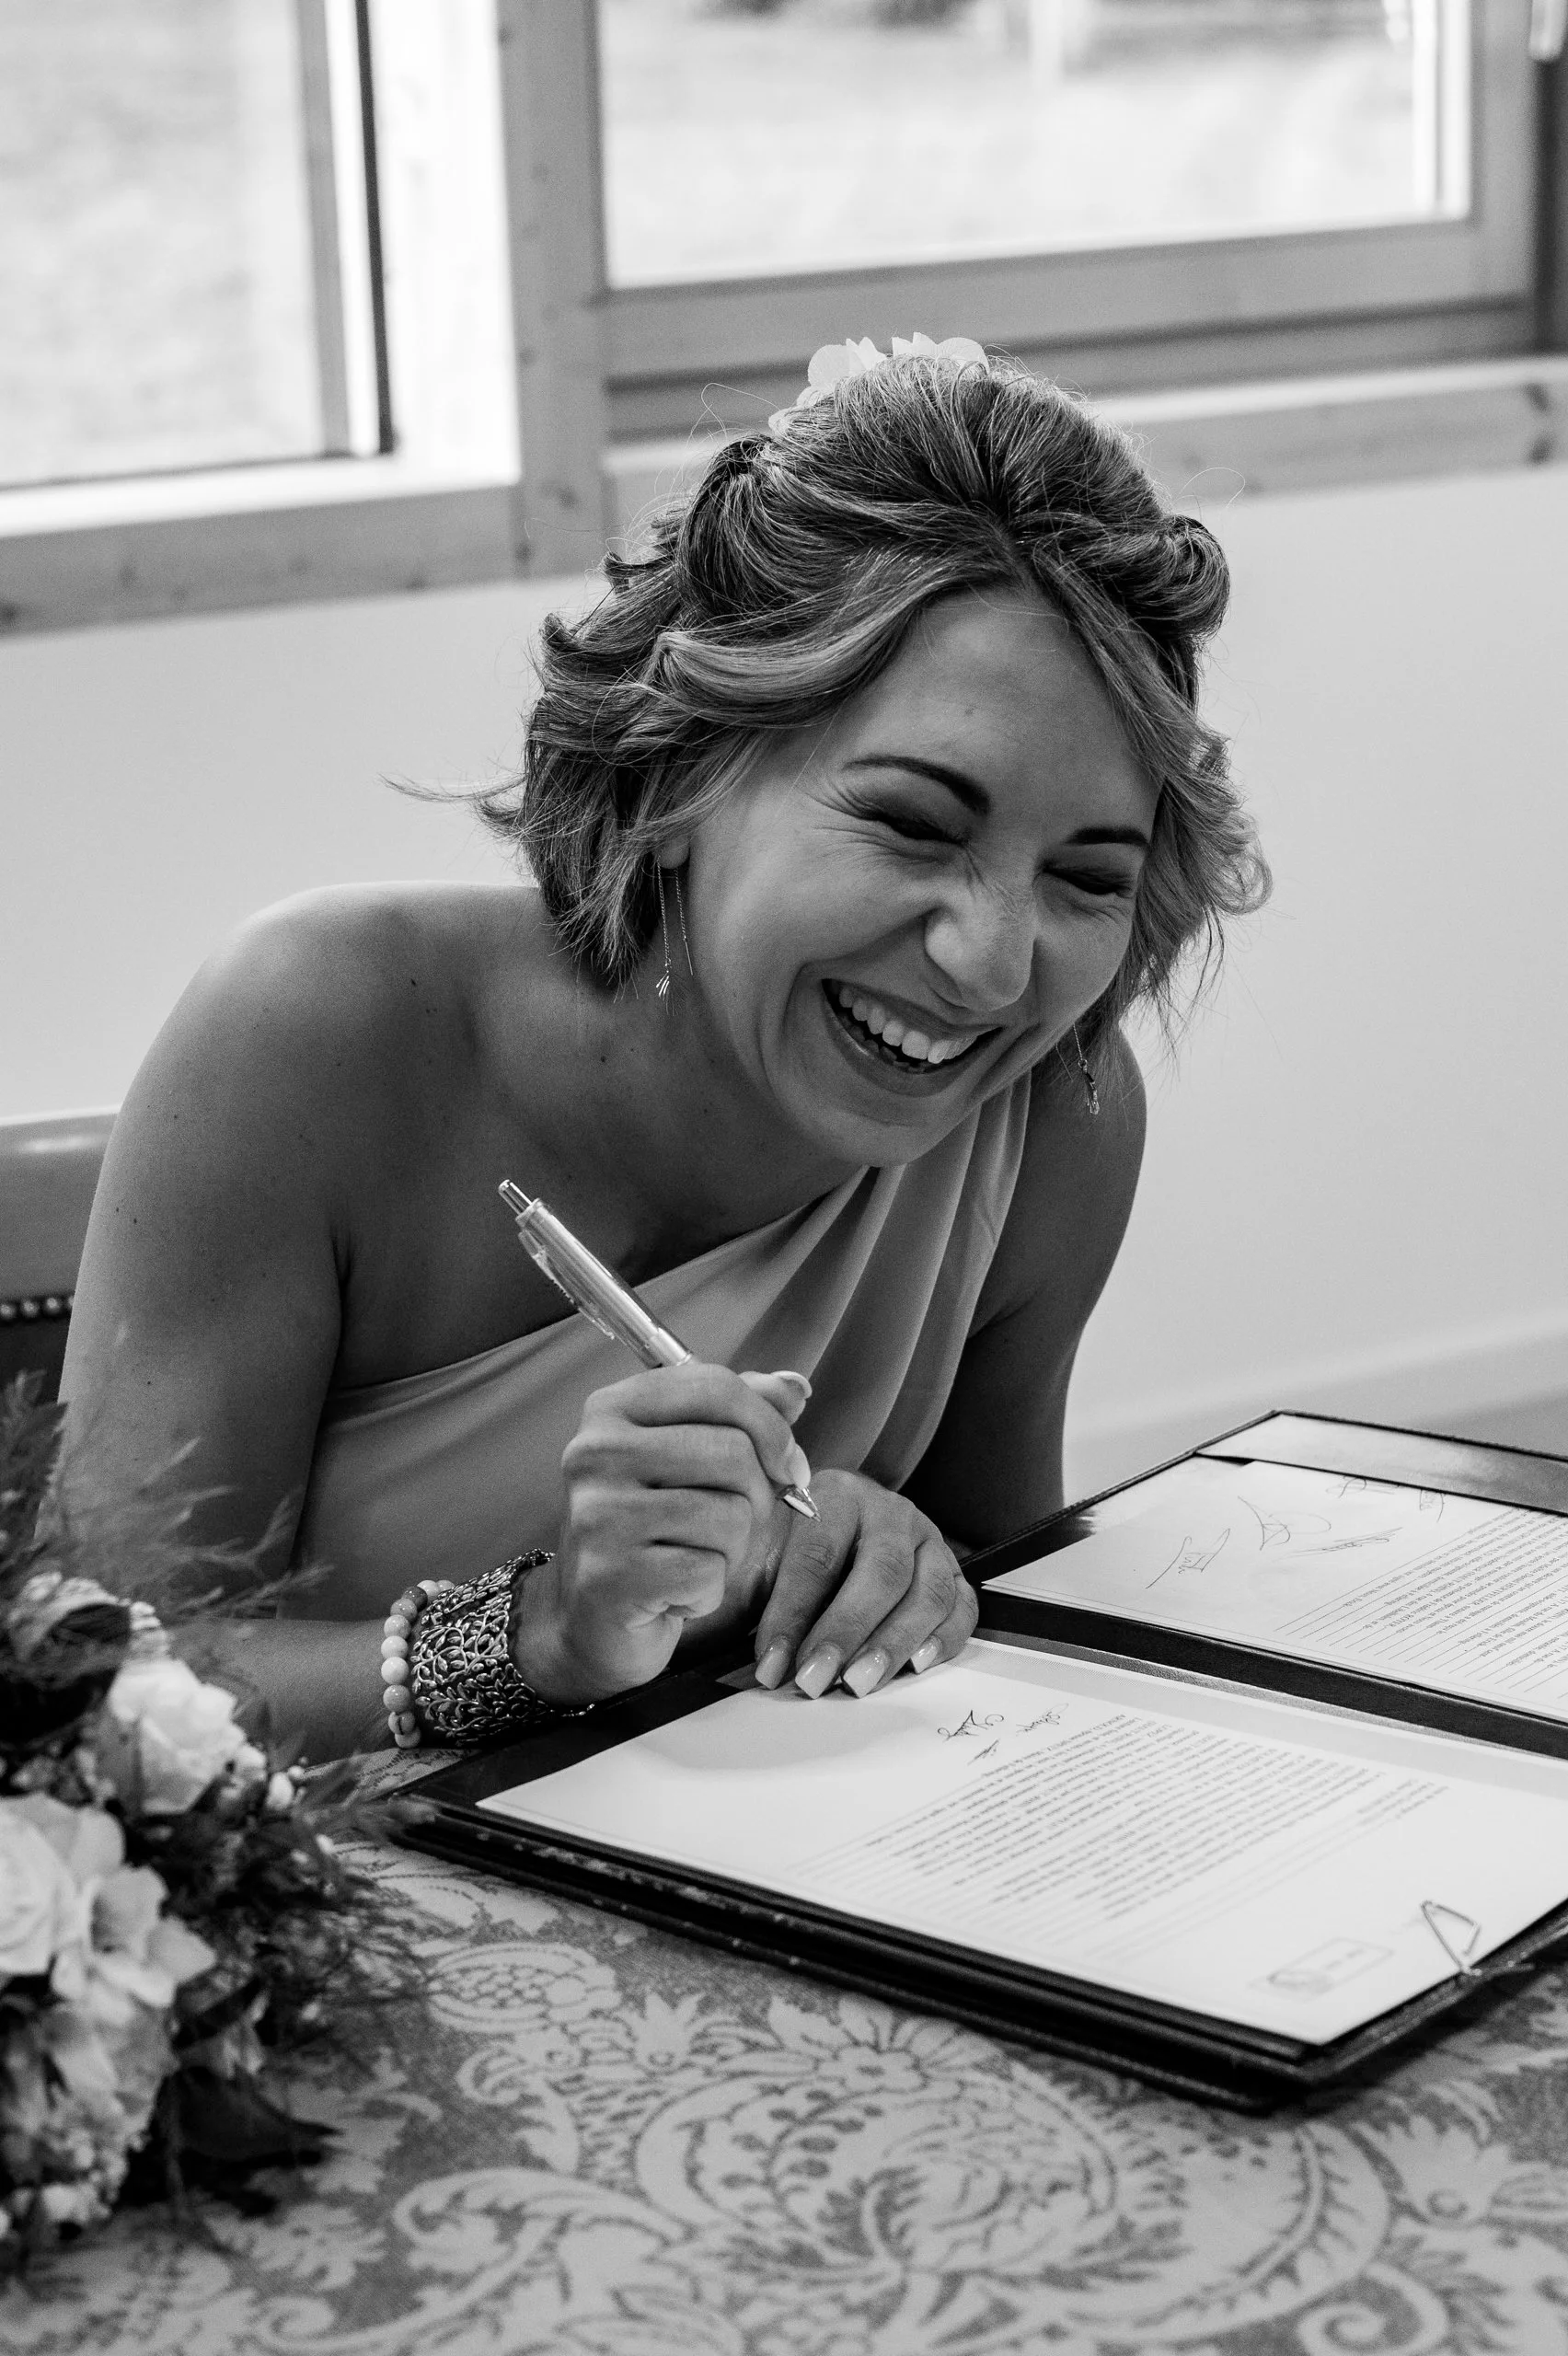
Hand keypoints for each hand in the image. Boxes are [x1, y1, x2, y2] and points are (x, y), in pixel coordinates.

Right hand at [513, 1362, 813, 1703]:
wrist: (593, 1622)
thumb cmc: (653, 1535)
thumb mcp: (693, 1462)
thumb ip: (741, 1417)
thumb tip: (795, 1387)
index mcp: (613, 1408)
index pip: (717, 1387)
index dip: (770, 1427)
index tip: (786, 1464)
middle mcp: (596, 1452)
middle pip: (733, 1451)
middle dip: (755, 1497)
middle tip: (728, 1527)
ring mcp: (598, 1513)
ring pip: (730, 1514)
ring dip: (732, 1550)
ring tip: (693, 1558)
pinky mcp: (610, 1575)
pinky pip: (708, 1571)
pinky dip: (707, 1591)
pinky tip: (676, 1593)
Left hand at [749, 1469, 976, 1699]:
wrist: (826, 1530)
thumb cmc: (786, 1549)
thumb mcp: (758, 1554)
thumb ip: (749, 1591)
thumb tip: (745, 1656)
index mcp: (836, 1495)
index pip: (817, 1556)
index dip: (792, 1614)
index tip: (771, 1665)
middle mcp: (890, 1512)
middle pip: (882, 1571)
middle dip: (847, 1631)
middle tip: (816, 1679)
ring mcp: (929, 1540)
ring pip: (929, 1591)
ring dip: (894, 1643)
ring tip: (859, 1683)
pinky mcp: (953, 1572)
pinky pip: (962, 1607)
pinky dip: (943, 1640)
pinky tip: (916, 1667)